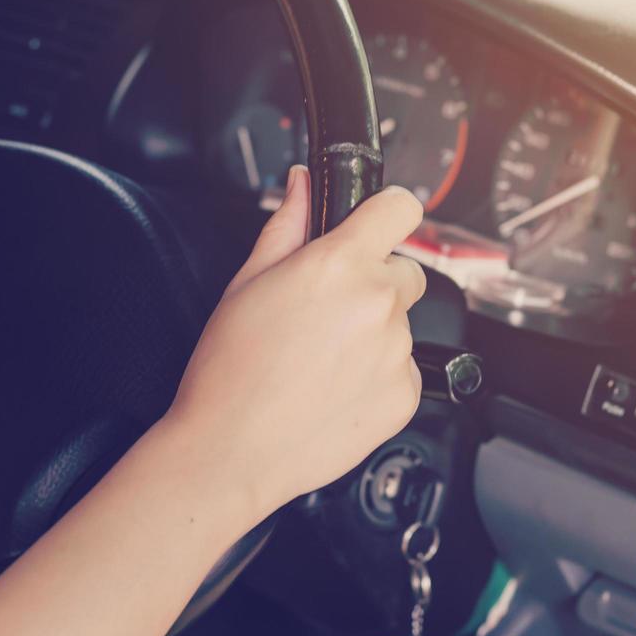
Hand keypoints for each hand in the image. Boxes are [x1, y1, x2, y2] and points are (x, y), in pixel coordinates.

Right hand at [161, 165, 426, 522]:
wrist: (232, 450)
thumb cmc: (230, 370)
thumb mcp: (247, 281)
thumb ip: (287, 224)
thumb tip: (303, 185)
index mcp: (339, 265)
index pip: (400, 208)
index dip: (387, 211)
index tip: (376, 223)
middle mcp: (377, 304)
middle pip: (404, 270)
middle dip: (374, 281)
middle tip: (327, 310)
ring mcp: (396, 353)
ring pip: (401, 323)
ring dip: (373, 332)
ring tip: (321, 358)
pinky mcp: (405, 396)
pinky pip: (403, 369)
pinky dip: (377, 375)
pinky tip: (334, 386)